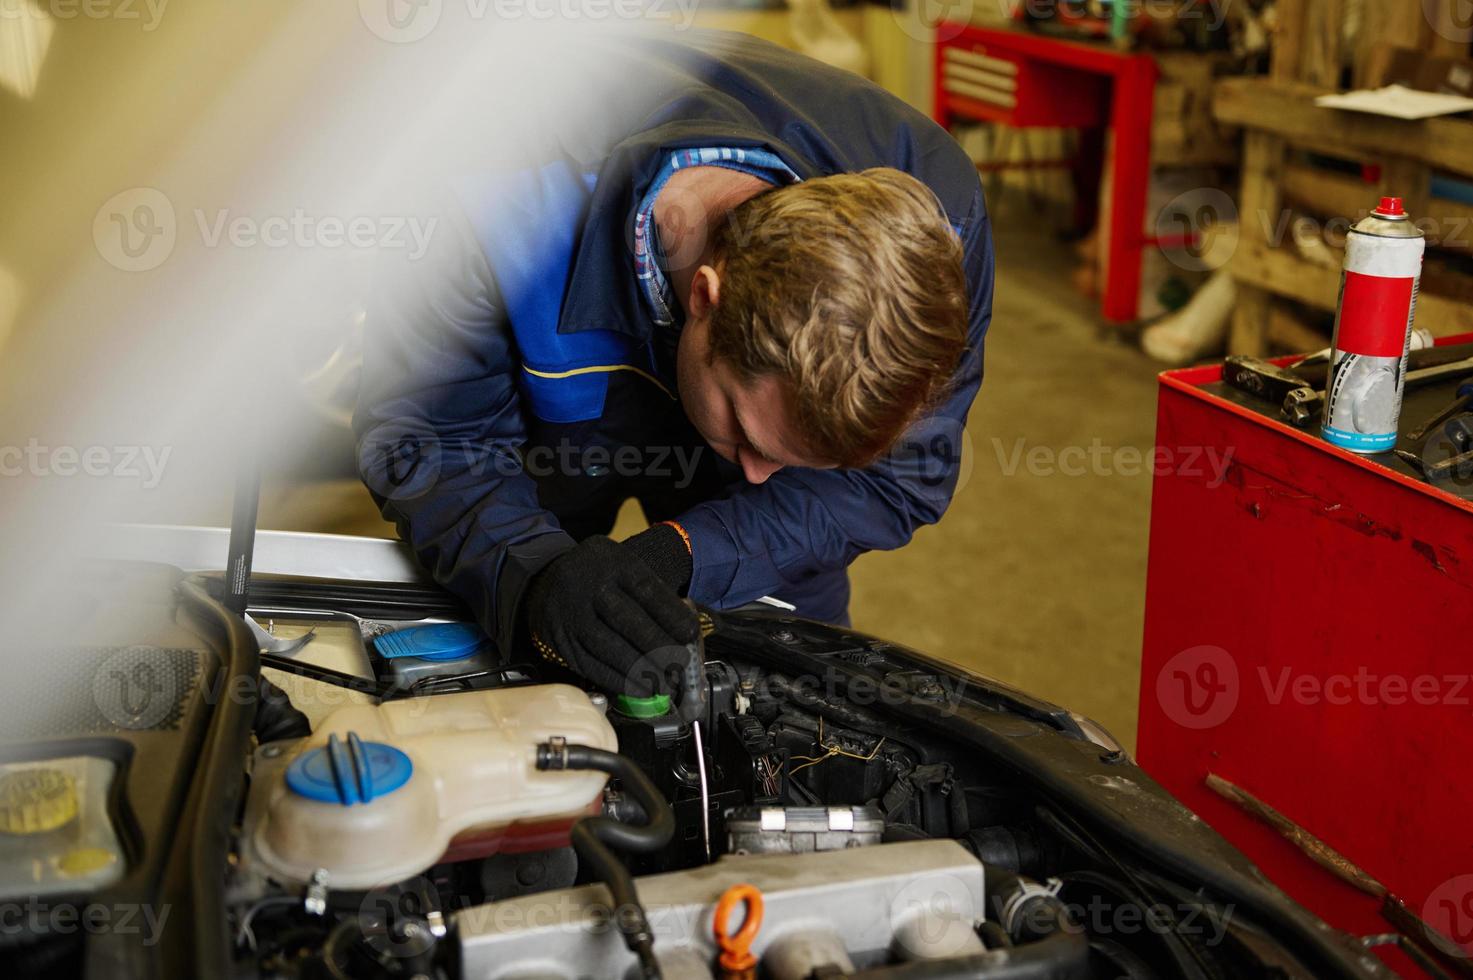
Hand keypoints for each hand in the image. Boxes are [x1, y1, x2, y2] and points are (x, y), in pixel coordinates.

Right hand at [522, 535, 699, 697]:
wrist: (544, 578)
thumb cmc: (599, 576)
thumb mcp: (623, 566)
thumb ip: (651, 592)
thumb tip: (684, 631)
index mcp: (613, 563)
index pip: (647, 590)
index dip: (671, 615)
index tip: (690, 635)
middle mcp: (589, 587)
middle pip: (628, 621)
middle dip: (658, 648)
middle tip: (678, 668)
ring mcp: (572, 614)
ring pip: (608, 647)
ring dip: (639, 671)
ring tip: (661, 686)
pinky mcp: (560, 640)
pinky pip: (590, 665)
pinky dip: (617, 681)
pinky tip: (637, 689)